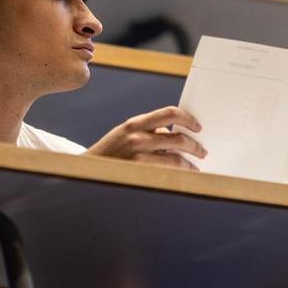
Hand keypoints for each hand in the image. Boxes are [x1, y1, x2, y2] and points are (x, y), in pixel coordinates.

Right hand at [85, 106, 205, 169]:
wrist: (86, 171)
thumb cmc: (109, 153)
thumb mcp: (124, 135)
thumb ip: (146, 132)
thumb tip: (171, 135)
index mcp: (135, 123)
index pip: (169, 113)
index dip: (187, 118)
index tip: (197, 126)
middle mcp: (137, 136)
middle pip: (178, 137)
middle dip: (194, 145)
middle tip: (201, 151)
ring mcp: (138, 154)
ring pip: (176, 156)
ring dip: (189, 162)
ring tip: (194, 166)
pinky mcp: (139, 171)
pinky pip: (168, 171)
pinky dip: (179, 172)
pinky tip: (183, 175)